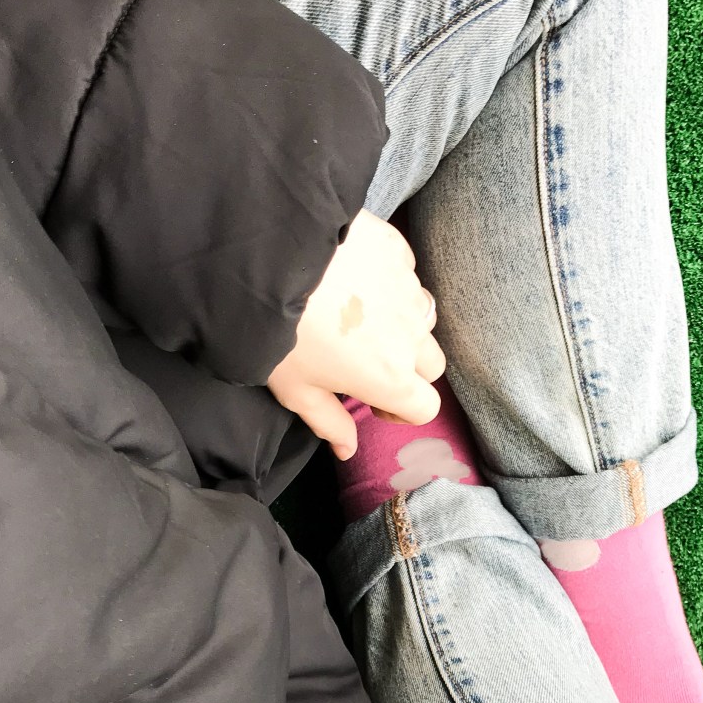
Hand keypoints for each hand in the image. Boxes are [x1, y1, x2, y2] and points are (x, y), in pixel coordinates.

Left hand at [266, 208, 445, 458]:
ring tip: (362, 319)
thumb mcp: (296, 390)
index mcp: (390, 378)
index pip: (427, 408)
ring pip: (423, 318)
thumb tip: (348, 451)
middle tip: (369, 361)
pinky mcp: (398, 251)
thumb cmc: (280, 332)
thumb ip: (329, 423)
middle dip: (410, 369)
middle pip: (433, 365)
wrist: (270, 258)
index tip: (377, 402)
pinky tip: (356, 279)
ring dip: (402, 325)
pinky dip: (389, 283)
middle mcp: (411, 336)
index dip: (403, 411)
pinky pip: (406, 274)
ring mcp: (409, 290)